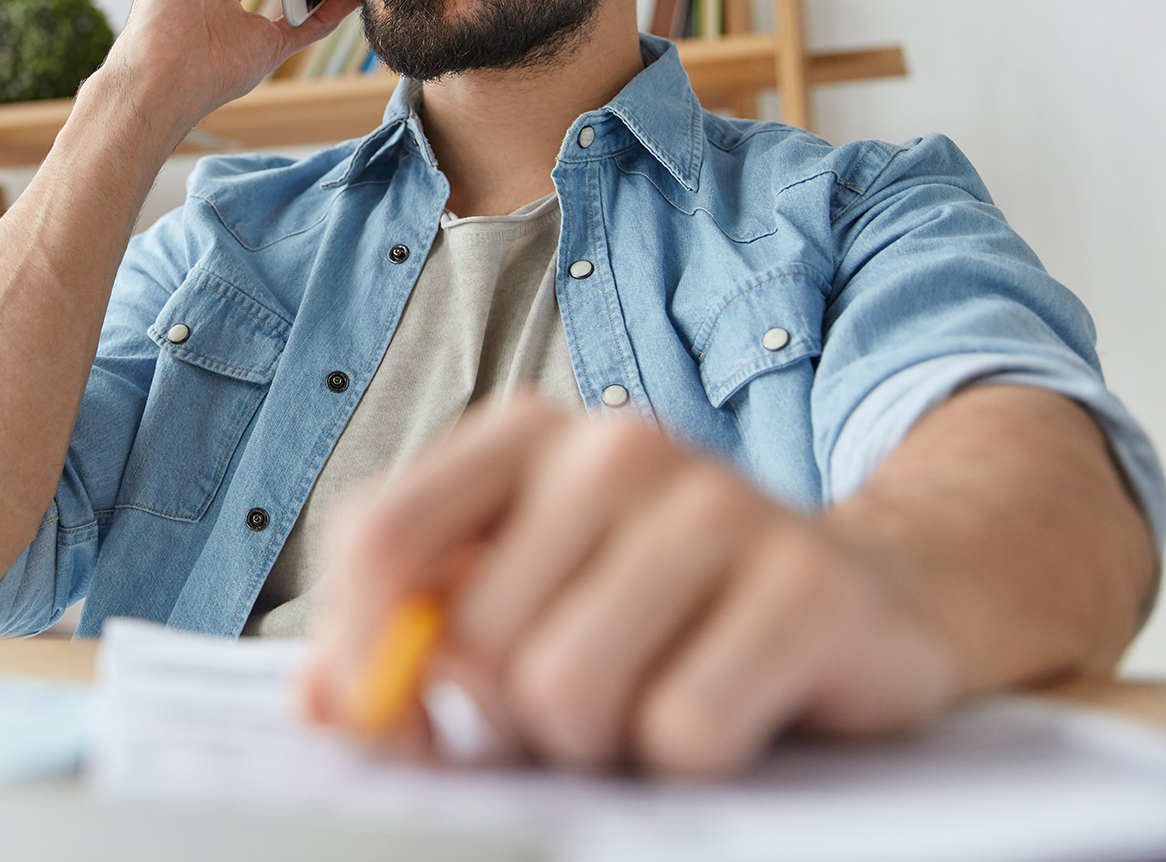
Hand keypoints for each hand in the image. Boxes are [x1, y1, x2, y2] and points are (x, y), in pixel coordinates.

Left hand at [300, 392, 960, 777]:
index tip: (390, 719)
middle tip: (582, 696)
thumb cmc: (656, 609)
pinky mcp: (806, 587)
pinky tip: (731, 706)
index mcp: (522, 434)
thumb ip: (409, 640)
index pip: (379, 536)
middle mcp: (614, 444)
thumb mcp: (520, 600)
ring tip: (649, 697)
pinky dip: (691, 757)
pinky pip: (682, 731)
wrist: (866, 594)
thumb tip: (325, 704)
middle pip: (473, 640)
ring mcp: (718, 503)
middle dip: (511, 713)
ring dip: (599, 740)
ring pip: (566, 691)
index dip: (359, 649)